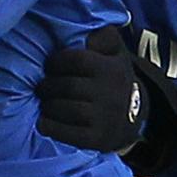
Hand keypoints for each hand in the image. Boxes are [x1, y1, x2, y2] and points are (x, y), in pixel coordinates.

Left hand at [37, 26, 146, 152]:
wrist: (135, 116)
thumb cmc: (114, 77)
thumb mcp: (115, 52)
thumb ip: (103, 36)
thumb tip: (88, 37)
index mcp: (111, 69)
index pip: (76, 60)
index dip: (56, 62)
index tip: (48, 66)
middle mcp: (110, 94)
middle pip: (67, 86)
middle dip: (47, 86)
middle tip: (40, 87)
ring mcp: (104, 119)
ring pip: (66, 110)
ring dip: (48, 106)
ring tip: (43, 103)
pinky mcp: (98, 139)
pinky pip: (69, 134)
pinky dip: (52, 127)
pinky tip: (43, 121)